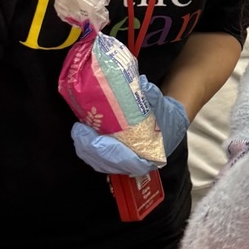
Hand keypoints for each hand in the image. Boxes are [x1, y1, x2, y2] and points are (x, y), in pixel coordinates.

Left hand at [71, 76, 189, 176]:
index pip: (124, 159)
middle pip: (107, 163)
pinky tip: (82, 136)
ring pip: (100, 163)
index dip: (106, 150)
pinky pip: (98, 160)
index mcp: (149, 156)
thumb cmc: (166, 117)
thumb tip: (142, 84)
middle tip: (79, 130)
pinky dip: (88, 150)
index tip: (93, 138)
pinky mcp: (116, 161)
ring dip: (86, 149)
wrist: (170, 125)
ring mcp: (125, 164)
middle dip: (90, 148)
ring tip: (78, 132)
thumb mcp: (163, 106)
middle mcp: (136, 164)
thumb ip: (153, 96)